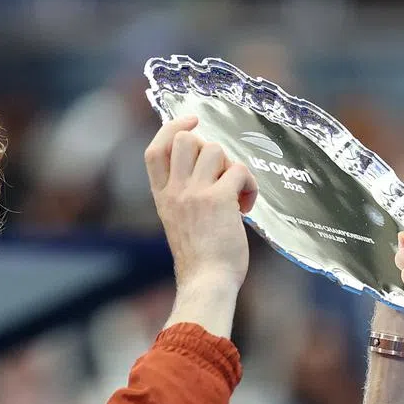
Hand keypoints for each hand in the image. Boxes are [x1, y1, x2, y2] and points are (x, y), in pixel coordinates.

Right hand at [145, 115, 258, 289]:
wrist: (206, 283)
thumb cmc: (199, 260)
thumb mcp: (179, 222)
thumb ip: (185, 196)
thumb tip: (209, 170)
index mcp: (162, 198)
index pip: (154, 150)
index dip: (171, 127)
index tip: (191, 121)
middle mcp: (175, 192)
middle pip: (185, 139)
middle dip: (209, 146)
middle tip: (221, 172)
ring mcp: (195, 194)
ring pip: (215, 149)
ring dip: (232, 166)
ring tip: (237, 193)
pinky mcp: (219, 200)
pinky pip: (239, 170)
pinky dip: (249, 185)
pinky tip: (247, 206)